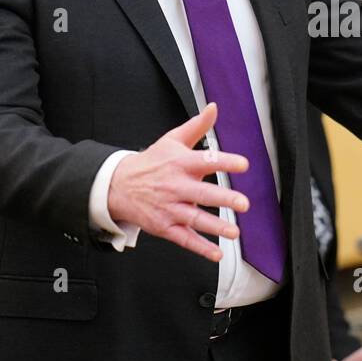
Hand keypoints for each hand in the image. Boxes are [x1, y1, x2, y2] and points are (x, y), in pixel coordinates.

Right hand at [105, 102, 249, 260]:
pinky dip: (200, 247)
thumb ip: (197, 126)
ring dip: (215, 226)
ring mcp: (170, 208)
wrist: (118, 185)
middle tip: (243, 203)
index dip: (225, 161)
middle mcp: (176, 186)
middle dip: (223, 198)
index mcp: (180, 163)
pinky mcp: (165, 226)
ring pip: (195, 218)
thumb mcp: (172, 140)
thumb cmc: (151, 162)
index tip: (243, 164)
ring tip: (233, 232)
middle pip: (202, 193)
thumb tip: (213, 108)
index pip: (205, 160)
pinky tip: (216, 252)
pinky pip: (184, 238)